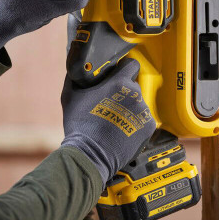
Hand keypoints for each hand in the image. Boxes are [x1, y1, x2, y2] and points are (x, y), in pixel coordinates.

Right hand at [61, 58, 155, 184]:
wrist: (90, 155)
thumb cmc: (80, 125)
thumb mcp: (70, 97)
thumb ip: (74, 78)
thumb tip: (75, 68)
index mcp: (119, 83)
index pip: (132, 65)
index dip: (125, 68)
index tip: (119, 74)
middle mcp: (135, 94)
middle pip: (134, 86)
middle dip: (124, 92)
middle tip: (110, 103)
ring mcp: (144, 111)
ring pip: (138, 104)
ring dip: (130, 109)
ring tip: (114, 121)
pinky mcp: (148, 127)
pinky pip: (143, 120)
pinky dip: (135, 124)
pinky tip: (122, 131)